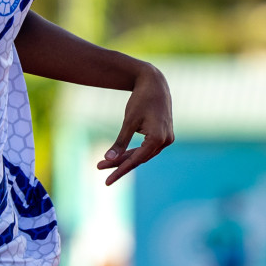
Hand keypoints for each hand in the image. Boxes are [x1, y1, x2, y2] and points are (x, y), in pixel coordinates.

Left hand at [96, 64, 173, 185]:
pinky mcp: (164, 136)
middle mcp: (165, 141)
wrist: (155, 83)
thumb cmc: (141, 100)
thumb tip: (108, 159)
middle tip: (98, 168)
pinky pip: (147, 149)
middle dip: (119, 164)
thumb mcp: (128, 121)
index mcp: (157, 138)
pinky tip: (121, 156)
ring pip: (143, 154)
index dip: (120, 171)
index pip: (136, 160)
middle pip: (139, 158)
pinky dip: (134, 152)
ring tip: (104, 163)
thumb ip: (120, 142)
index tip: (107, 182)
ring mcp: (167, 139)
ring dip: (125, 158)